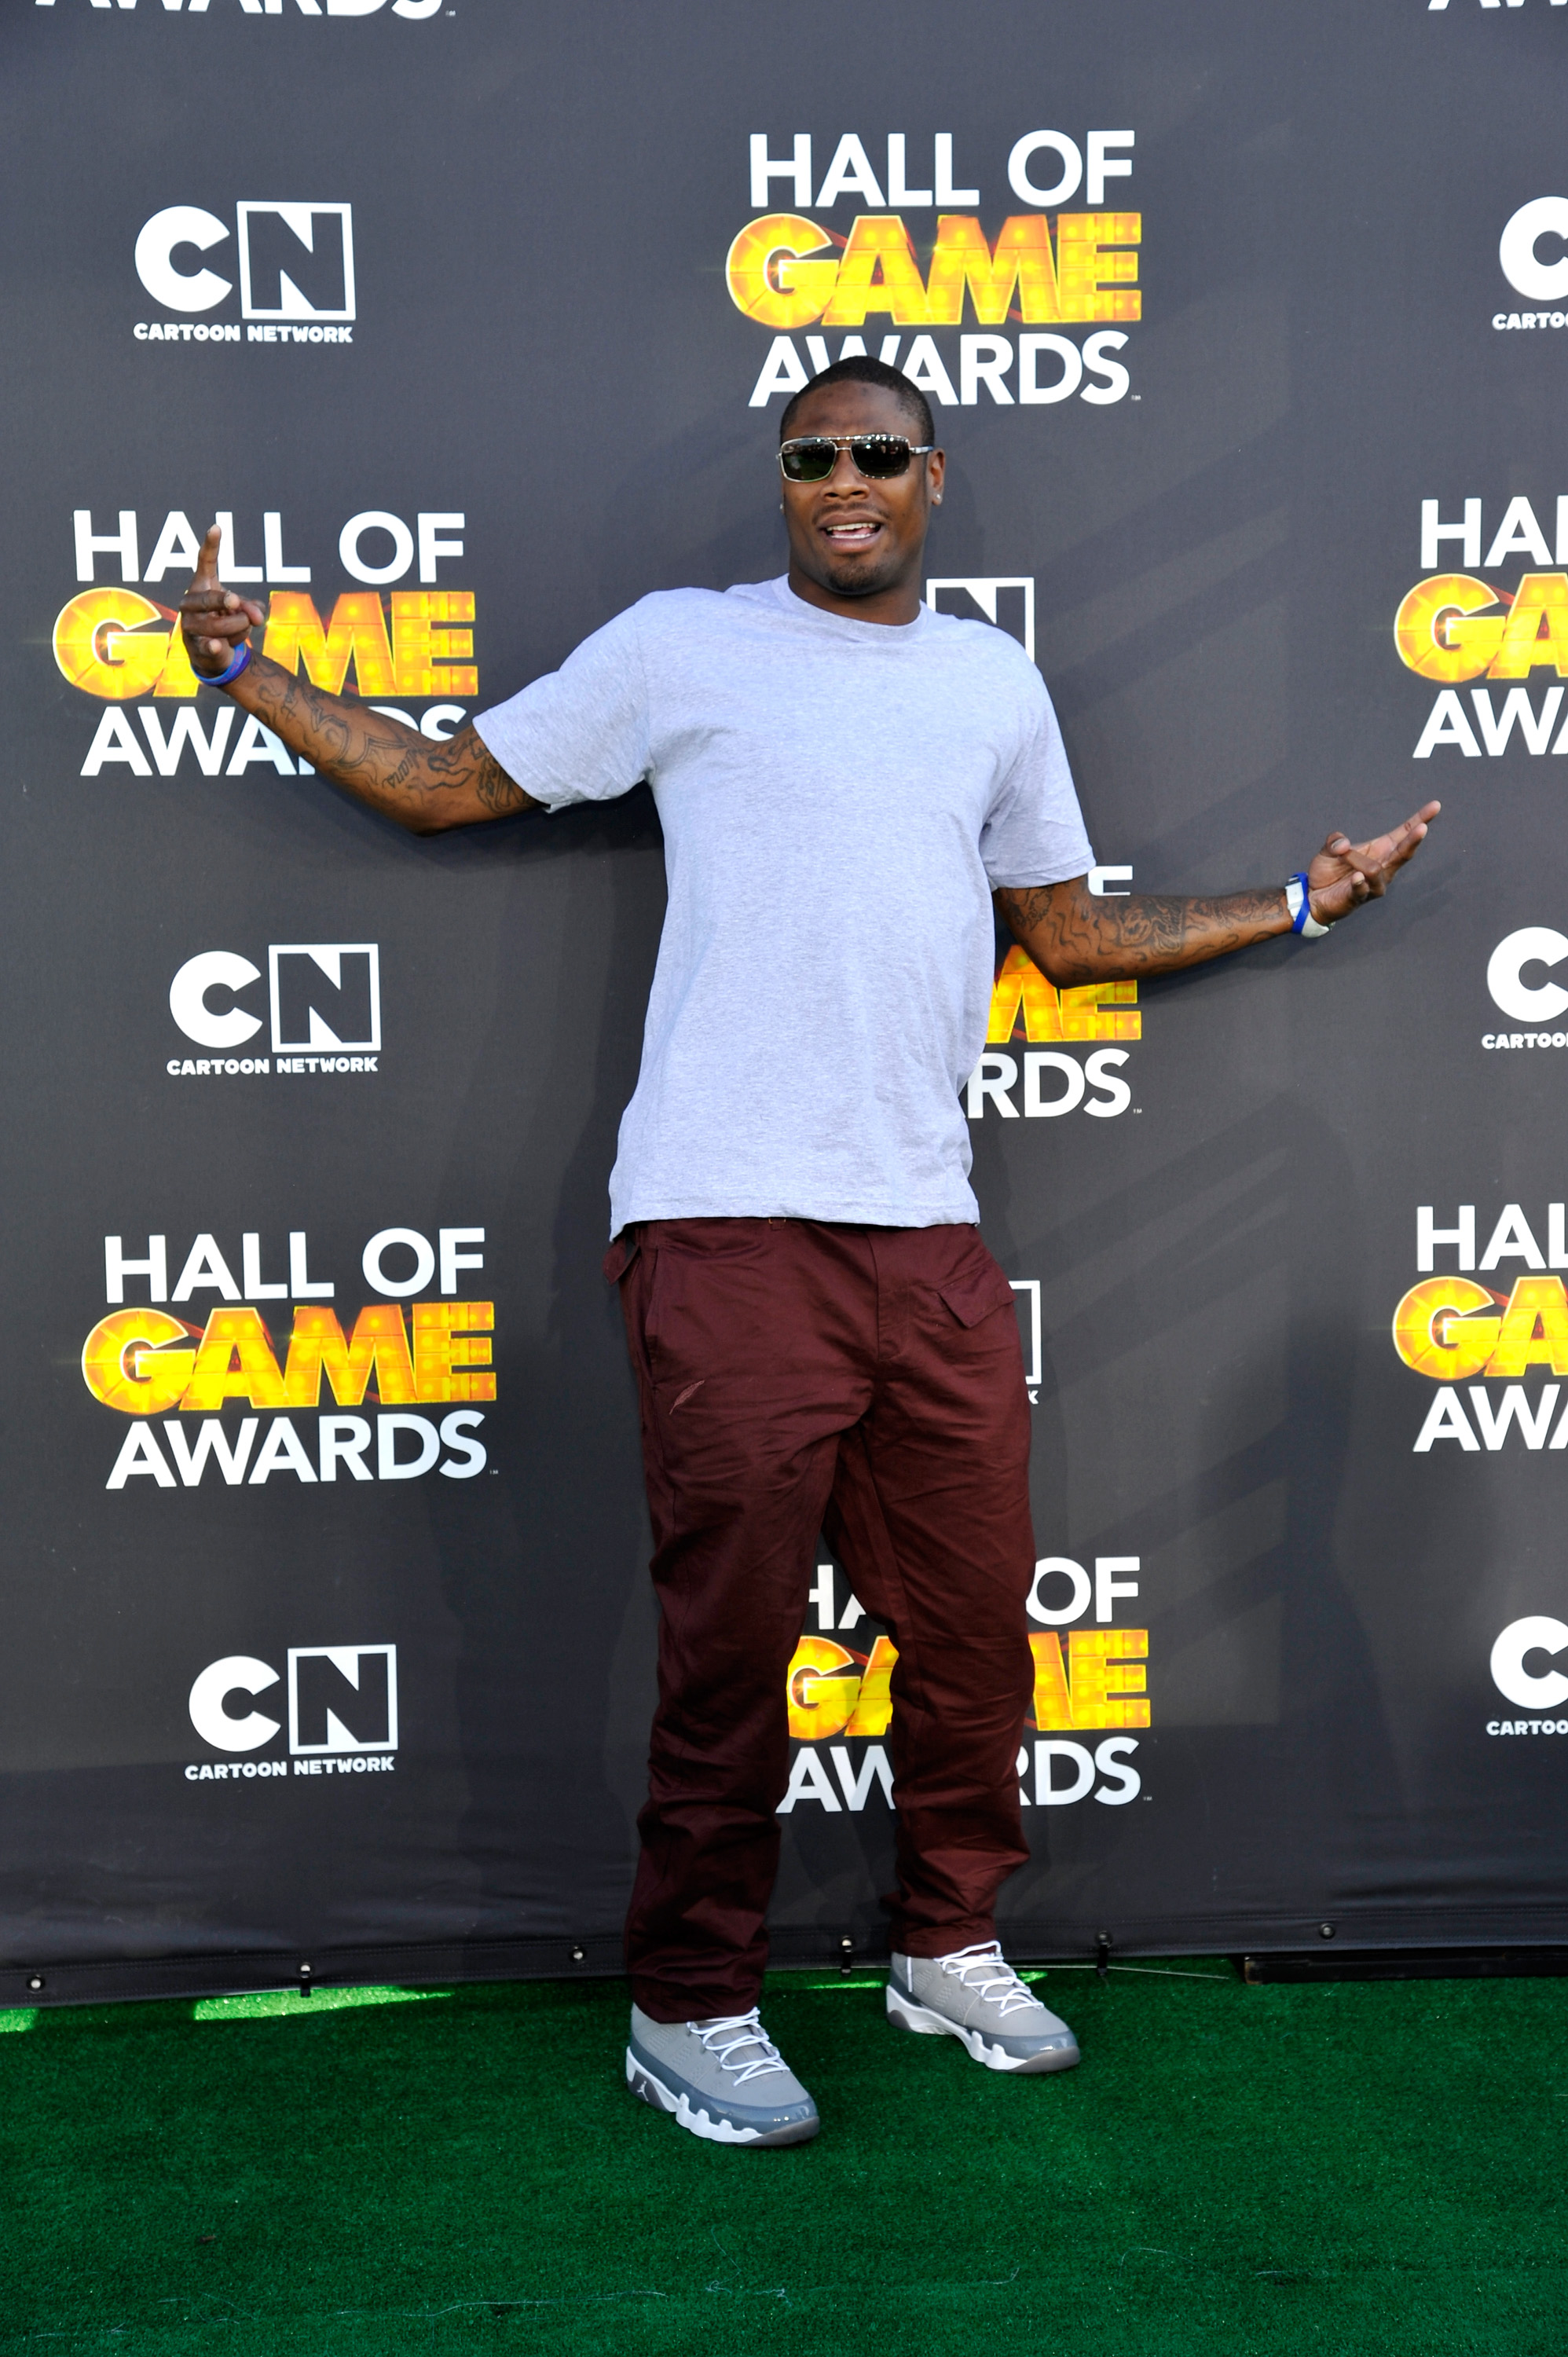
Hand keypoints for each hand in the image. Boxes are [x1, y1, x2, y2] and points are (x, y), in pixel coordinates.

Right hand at [178, 523, 265, 678]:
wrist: (214, 654)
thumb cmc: (226, 622)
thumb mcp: (244, 611)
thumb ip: (252, 607)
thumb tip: (257, 616)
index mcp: (202, 585)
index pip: (205, 561)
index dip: (211, 545)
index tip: (217, 527)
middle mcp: (190, 602)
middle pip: (210, 598)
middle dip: (228, 602)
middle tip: (236, 603)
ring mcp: (189, 625)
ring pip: (221, 625)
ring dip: (240, 629)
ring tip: (241, 629)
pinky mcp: (194, 647)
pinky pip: (210, 645)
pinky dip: (216, 646)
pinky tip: (218, 645)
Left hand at [1305, 802, 1440, 923]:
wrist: (1314, 895)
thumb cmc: (1328, 871)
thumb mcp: (1329, 849)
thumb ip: (1334, 840)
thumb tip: (1343, 845)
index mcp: (1381, 849)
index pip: (1404, 833)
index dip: (1420, 819)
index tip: (1435, 806)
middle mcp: (1384, 867)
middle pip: (1403, 853)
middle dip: (1413, 841)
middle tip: (1422, 828)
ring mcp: (1374, 884)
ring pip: (1377, 871)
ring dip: (1356, 861)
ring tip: (1343, 858)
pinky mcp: (1360, 897)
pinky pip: (1362, 889)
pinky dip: (1359, 882)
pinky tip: (1356, 877)